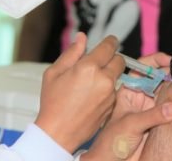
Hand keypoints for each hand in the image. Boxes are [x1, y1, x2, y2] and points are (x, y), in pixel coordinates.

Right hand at [35, 33, 125, 152]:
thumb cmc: (52, 102)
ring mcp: (110, 94)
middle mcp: (103, 79)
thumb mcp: (54, 73)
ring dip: (109, 75)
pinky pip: (114, 91)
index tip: (110, 42)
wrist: (58, 133)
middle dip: (112, 58)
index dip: (110, 42)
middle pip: (120, 60)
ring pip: (117, 76)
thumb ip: (71, 53)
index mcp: (88, 67)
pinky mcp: (112, 106)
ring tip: (90, 83)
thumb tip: (82, 38)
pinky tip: (91, 97)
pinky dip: (107, 90)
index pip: (109, 46)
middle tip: (99, 62)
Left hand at [82, 53, 171, 160]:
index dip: (156, 61)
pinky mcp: (160, 121)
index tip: (169, 60)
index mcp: (129, 91)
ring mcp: (151, 109)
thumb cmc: (110, 143)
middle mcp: (141, 97)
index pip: (143, 69)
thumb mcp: (130, 124)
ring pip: (167, 92)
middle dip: (171, 73)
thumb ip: (152, 115)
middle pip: (159, 78)